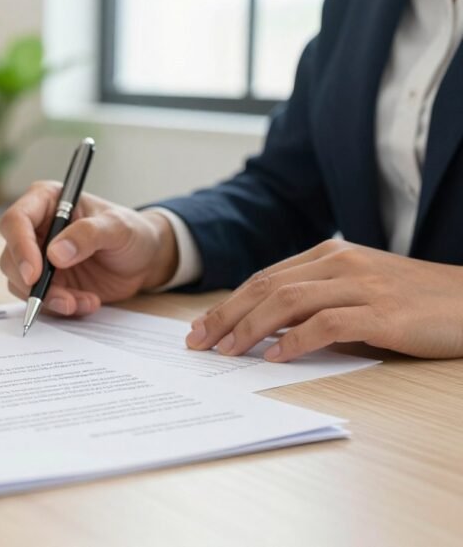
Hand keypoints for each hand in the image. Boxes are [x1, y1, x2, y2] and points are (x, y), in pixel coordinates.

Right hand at [0, 181, 179, 315]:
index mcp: (46, 202)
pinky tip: (87, 302)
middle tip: (63, 299)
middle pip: (11, 257)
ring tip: (84, 301)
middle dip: (33, 283)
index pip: (16, 221)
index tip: (34, 273)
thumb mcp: (118, 228)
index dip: (20, 247)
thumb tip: (55, 253)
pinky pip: (40, 300)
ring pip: (21, 283)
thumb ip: (88, 235)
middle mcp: (35, 229)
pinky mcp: (46, 282)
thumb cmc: (131, 232)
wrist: (144, 260)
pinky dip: (61, 307)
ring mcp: (38, 258)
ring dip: (50, 299)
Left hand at [186, 238, 462, 360]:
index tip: (199, 328)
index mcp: (329, 254)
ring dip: (249, 329)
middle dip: (225, 316)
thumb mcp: (358, 293)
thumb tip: (264, 334)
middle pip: (265, 287)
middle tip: (197, 343)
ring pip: (287, 302)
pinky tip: (274, 356)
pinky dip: (294, 341)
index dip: (227, 304)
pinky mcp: (382, 313)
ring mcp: (361, 285)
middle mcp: (340, 262)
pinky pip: (326, 324)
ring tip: (226, 352)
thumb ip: (315, 304)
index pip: (264, 279)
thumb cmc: (413, 304)